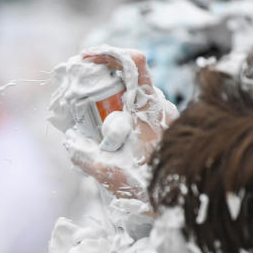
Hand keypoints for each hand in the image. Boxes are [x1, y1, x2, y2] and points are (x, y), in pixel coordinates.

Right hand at [66, 49, 177, 207]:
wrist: (183, 199)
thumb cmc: (152, 185)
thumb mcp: (111, 174)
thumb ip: (85, 158)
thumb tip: (69, 141)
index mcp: (150, 107)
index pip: (136, 63)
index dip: (110, 53)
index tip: (86, 58)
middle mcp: (159, 106)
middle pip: (127, 76)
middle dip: (99, 79)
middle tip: (77, 90)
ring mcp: (162, 116)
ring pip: (131, 95)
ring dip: (108, 100)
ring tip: (88, 116)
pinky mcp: (161, 128)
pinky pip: (137, 111)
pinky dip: (118, 114)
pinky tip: (105, 133)